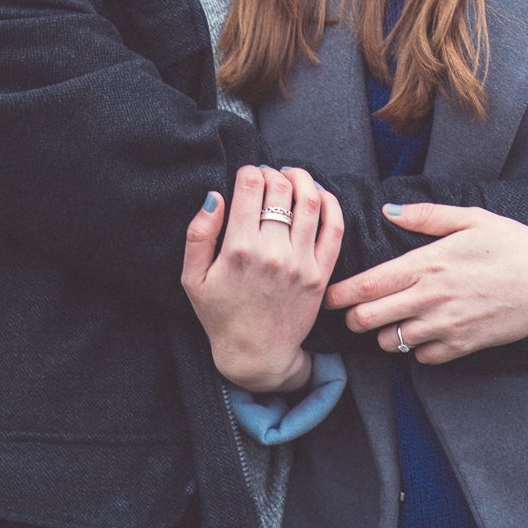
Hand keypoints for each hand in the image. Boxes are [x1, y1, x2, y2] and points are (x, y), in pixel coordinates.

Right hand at [182, 165, 343, 391]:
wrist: (256, 356)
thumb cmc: (220, 315)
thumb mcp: (193, 278)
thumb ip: (198, 234)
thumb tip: (215, 196)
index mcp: (239, 250)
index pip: (250, 186)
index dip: (249, 172)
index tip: (247, 176)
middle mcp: (272, 253)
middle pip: (280, 188)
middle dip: (272, 173)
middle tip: (267, 177)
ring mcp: (300, 263)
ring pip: (310, 201)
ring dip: (302, 179)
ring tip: (292, 177)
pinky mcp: (320, 274)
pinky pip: (334, 229)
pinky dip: (330, 203)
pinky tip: (319, 194)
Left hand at [325, 204, 527, 363]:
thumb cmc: (511, 244)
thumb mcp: (469, 218)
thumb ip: (426, 215)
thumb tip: (389, 210)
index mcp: (427, 264)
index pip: (368, 285)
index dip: (341, 294)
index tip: (328, 296)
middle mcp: (430, 298)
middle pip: (370, 320)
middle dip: (355, 318)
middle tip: (353, 312)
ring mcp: (446, 327)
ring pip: (392, 343)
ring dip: (384, 335)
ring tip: (389, 322)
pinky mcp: (462, 347)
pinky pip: (423, 359)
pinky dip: (416, 350)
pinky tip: (423, 333)